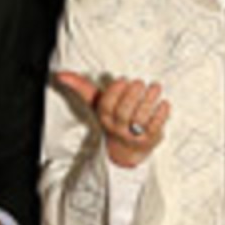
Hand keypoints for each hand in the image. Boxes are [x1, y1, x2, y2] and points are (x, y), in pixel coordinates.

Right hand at [52, 68, 167, 168]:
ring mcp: (134, 136)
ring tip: (155, 87)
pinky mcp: (150, 140)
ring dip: (149, 101)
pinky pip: (156, 128)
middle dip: (132, 96)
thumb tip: (60, 75)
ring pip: (141, 119)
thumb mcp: (97, 104)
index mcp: (105, 119)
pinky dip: (161, 115)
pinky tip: (164, 103)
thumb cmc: (112, 118)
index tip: (123, 80)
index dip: (115, 93)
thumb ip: (81, 88)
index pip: (106, 107)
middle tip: (140, 83)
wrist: (126, 150)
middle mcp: (118, 129)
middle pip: (124, 113)